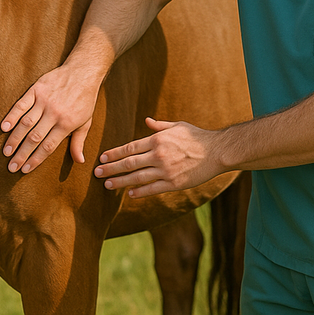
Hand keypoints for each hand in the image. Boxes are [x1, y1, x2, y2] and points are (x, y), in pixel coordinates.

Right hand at [0, 64, 98, 173]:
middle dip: (22, 154)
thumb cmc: (85, 99)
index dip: (36, 159)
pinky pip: (21, 104)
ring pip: (26, 123)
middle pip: (34, 137)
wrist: (82, 72)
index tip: (25, 170)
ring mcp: (44, 101)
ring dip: (14, 138)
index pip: (48, 146)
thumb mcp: (86, 122)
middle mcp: (54, 113)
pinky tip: (3, 127)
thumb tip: (79, 161)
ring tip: (6, 152)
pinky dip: (12, 116)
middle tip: (11, 167)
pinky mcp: (37, 89)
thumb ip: (79, 142)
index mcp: (66, 123)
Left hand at [94, 118, 222, 198]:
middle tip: (97, 173)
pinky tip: (130, 194)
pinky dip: (140, 192)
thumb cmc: (197, 136)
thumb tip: (146, 121)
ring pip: (137, 178)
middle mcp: (158, 155)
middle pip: (129, 163)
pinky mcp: (174, 183)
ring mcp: (165, 171)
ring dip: (120, 182)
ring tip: (107, 185)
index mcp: (157, 140)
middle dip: (111, 169)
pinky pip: (152, 189)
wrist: (217, 152)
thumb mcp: (177, 126)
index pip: (129, 148)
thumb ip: (159, 126)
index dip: (114, 153)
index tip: (103, 158)